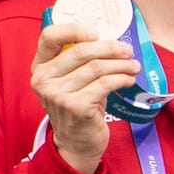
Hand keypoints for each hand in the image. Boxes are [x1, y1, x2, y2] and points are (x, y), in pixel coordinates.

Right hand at [30, 23, 139, 173]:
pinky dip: (122, 78)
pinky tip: (129, 80)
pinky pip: (105, 83)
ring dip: (121, 64)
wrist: (75, 144)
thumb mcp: (69, 82)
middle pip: (81, 51)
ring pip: (97, 67)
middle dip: (110, 48)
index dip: (74, 30)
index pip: (49, 36)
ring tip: (133, 66)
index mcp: (39, 67)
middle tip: (127, 50)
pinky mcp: (76, 107)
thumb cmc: (77, 106)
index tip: (96, 33)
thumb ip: (77, 61)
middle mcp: (43, 80)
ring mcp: (58, 94)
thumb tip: (111, 39)